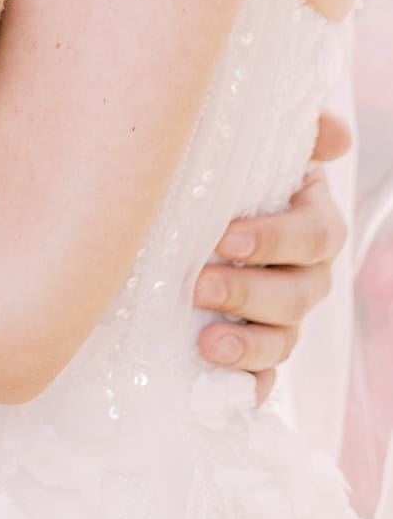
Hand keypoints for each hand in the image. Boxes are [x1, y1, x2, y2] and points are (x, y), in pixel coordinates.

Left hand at [194, 112, 350, 401]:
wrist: (181, 218)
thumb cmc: (222, 175)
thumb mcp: (251, 146)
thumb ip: (296, 132)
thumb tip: (336, 134)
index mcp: (310, 220)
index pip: (317, 233)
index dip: (276, 239)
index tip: (224, 237)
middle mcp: (305, 272)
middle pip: (299, 292)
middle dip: (250, 292)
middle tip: (198, 284)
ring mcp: (283, 316)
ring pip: (284, 339)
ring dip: (248, 343)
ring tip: (205, 342)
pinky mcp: (256, 350)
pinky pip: (264, 376)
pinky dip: (248, 384)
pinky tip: (222, 387)